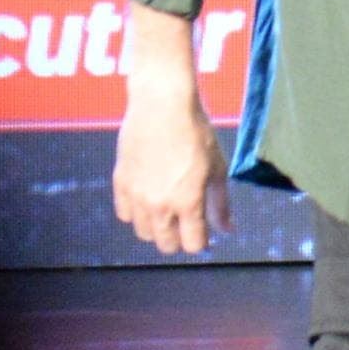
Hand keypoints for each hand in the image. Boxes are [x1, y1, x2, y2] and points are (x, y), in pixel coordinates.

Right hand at [112, 23, 230, 258]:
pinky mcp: (120, 182)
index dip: (200, 242)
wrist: (162, 104)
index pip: (192, 245)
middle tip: (185, 223)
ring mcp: (136, 195)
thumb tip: (229, 230)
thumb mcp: (217, 168)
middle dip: (179, 239)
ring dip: (157, 228)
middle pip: (166, 244)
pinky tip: (147, 198)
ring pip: (143, 232)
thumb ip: (221, 203)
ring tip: (167, 210)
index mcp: (188, 202)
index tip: (203, 233)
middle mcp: (160, 205)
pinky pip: (124, 214)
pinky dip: (135, 212)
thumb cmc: (196, 133)